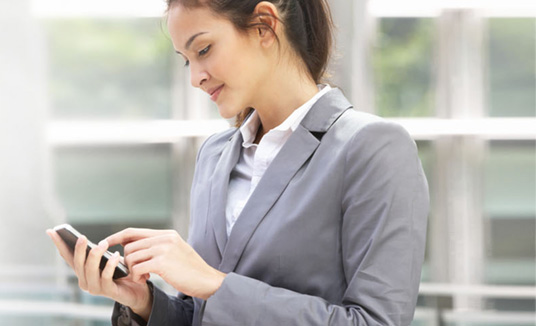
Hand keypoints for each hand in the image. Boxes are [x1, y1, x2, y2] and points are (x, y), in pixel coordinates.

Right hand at [46, 229, 152, 319]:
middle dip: (79, 249)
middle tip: (82, 237)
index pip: (68, 257)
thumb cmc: (121, 272)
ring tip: (104, 243)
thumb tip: (87, 240)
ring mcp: (95, 288)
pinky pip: (106, 277)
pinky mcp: (108, 292)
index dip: (59, 244)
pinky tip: (116, 255)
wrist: (138, 290)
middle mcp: (85, 281)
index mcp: (82, 271)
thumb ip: (97, 253)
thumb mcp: (107, 259)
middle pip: (78, 263)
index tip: (52, 231)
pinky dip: (110, 265)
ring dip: (96, 255)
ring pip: (90, 270)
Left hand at [106, 228, 225, 299]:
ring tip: (143, 277)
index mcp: (166, 234)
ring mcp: (163, 249)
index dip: (117, 237)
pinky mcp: (162, 262)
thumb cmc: (190, 269)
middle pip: (130, 246)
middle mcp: (164, 238)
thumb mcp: (175, 251)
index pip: (133, 231)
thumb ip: (158, 246)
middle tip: (137, 271)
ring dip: (132, 270)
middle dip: (127, 261)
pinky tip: (145, 280)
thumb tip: (134, 247)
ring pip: (131, 257)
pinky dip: (136, 276)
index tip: (105, 243)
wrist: (207, 280)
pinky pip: (137, 268)